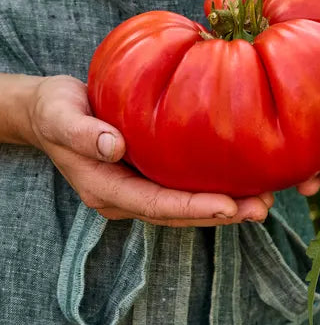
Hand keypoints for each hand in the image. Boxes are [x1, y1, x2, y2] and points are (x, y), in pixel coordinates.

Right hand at [26, 75, 272, 226]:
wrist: (51, 110)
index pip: (154, 204)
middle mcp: (125, 195)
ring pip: (184, 204)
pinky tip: (241, 180)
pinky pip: (183, 186)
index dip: (192, 208)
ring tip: (263, 201)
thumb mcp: (60, 116)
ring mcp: (137, 186)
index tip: (229, 206)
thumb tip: (114, 146)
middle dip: (220, 214)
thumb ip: (83, 133)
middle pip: (177, 212)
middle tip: (262, 208)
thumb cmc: (55, 110)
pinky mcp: (148, 173)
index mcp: (105, 188)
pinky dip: (212, 186)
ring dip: (224, 205)